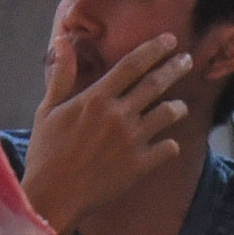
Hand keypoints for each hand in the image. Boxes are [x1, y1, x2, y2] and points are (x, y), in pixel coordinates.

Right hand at [22, 28, 199, 233]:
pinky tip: (169, 143)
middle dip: (175, 68)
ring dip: (178, 106)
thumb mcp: (48, 109)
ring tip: (180, 105)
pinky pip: (169, 148)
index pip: (132, 65)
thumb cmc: (46, 151)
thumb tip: (63, 40)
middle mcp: (119, 115)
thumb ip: (62, 74)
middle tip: (187, 60)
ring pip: (168, 113)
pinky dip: (171, 144)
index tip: (170, 39)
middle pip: (155, 83)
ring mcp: (132, 140)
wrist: (53, 195)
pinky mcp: (140, 165)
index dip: (154, 49)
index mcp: (96, 98)